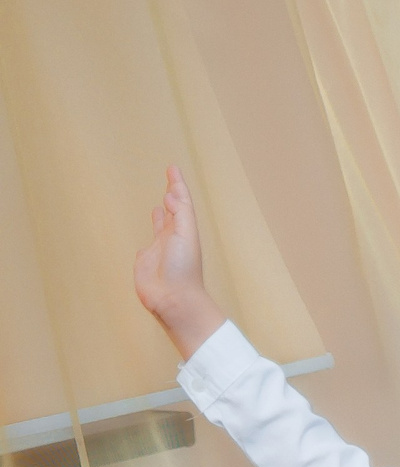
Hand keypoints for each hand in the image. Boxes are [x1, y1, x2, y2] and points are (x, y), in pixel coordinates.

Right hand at [133, 167, 226, 359]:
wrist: (173, 299)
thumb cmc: (183, 268)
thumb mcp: (186, 236)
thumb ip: (180, 215)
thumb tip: (171, 196)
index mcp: (185, 230)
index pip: (182, 202)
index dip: (177, 185)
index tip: (172, 168)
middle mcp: (173, 237)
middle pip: (174, 211)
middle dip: (173, 195)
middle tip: (170, 180)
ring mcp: (159, 250)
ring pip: (161, 227)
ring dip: (163, 214)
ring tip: (163, 202)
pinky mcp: (145, 261)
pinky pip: (147, 246)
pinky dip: (149, 236)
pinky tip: (150, 235)